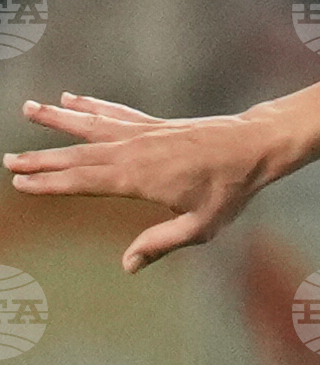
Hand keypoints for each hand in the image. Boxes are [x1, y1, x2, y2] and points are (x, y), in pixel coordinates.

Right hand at [3, 93, 283, 268]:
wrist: (251, 147)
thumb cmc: (229, 191)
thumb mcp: (200, 227)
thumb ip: (160, 244)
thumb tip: (128, 265)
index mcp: (138, 178)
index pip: (83, 181)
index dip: (50, 184)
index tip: (22, 184)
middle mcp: (132, 150)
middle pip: (77, 154)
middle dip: (41, 158)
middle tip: (9, 161)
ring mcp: (141, 132)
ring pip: (89, 124)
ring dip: (57, 118)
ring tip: (28, 108)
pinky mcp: (152, 122)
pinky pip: (114, 112)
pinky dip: (91, 105)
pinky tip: (72, 98)